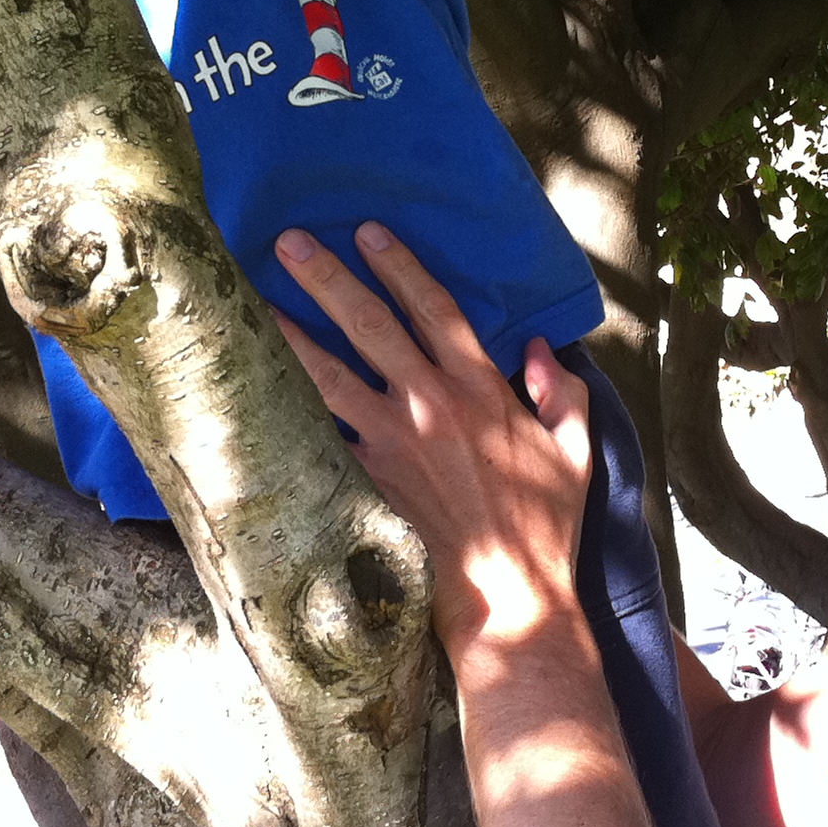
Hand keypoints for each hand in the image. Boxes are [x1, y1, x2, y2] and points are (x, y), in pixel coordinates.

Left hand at [273, 223, 591, 652]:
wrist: (509, 596)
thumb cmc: (547, 524)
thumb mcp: (575, 449)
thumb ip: (560, 391)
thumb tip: (539, 348)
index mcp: (482, 389)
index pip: (436, 308)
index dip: (400, 265)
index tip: (367, 231)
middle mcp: (430, 405)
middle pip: (370, 326)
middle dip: (327, 278)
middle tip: (288, 240)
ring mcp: (391, 444)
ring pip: (328, 375)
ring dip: (289, 333)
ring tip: (252, 301)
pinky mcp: (366, 482)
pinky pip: (319, 435)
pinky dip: (287, 408)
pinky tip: (254, 385)